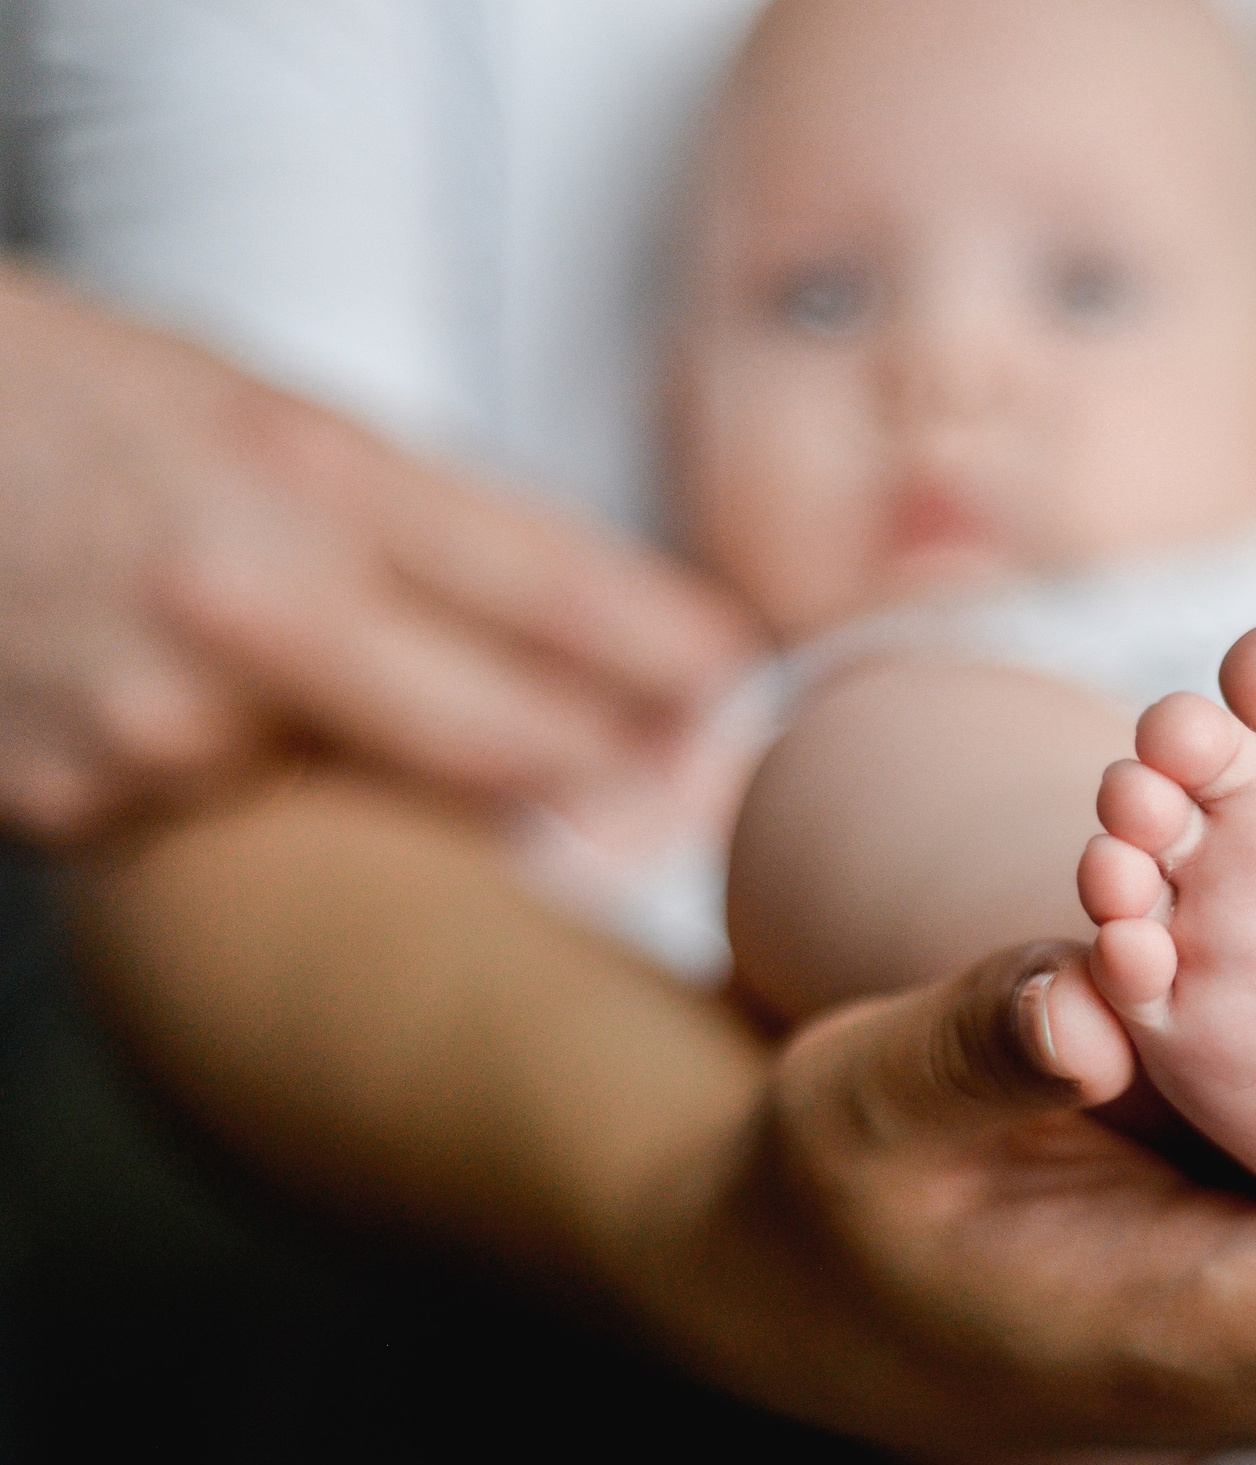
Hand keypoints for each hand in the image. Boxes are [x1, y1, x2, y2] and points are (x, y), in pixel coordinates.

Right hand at [0, 264, 754, 843]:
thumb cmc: (77, 410)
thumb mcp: (278, 420)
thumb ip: (442, 531)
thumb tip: (613, 628)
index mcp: (311, 477)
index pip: (556, 594)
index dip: (674, 662)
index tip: (740, 694)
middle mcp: (248, 604)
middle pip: (512, 741)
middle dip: (616, 775)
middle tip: (675, 789)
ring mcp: (165, 724)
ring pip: (386, 805)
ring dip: (440, 800)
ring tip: (398, 732)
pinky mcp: (90, 807)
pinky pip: (248, 825)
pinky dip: (281, 803)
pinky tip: (223, 734)